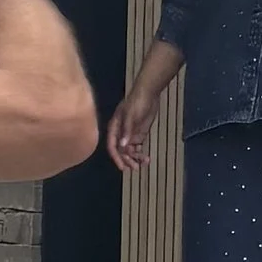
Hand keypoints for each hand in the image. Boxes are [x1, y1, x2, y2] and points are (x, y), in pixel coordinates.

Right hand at [107, 44, 179, 173]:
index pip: (112, 146)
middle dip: (127, 160)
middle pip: (121, 151)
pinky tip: (146, 158)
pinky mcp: (139, 134)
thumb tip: (123, 146)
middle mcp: (120, 133)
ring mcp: (130, 134)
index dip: (116, 157)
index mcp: (114, 128)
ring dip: (135, 158)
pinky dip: (141, 153)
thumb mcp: (132, 115)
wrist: (148, 93)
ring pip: (130, 151)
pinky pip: (138, 147)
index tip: (122, 167)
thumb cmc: (137, 102)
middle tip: (135, 168)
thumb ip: (128, 130)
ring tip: (145, 162)